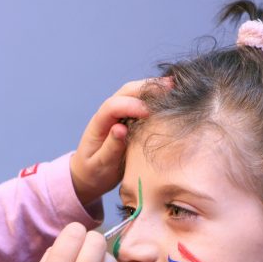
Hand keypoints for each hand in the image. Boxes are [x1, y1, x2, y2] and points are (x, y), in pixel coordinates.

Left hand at [70, 77, 171, 204]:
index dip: (131, 106)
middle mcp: (107, 115)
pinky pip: (140, 103)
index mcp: (98, 124)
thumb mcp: (99, 165)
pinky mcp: (127, 119)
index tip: (148, 112)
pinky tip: (169, 98)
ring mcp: (118, 115)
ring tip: (174, 86)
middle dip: (147, 87)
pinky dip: (154, 98)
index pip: (113, 106)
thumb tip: (120, 129)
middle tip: (171, 85)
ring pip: (134, 93)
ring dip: (153, 88)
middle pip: (126, 92)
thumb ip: (110, 148)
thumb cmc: (93, 172)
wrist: (88, 176)